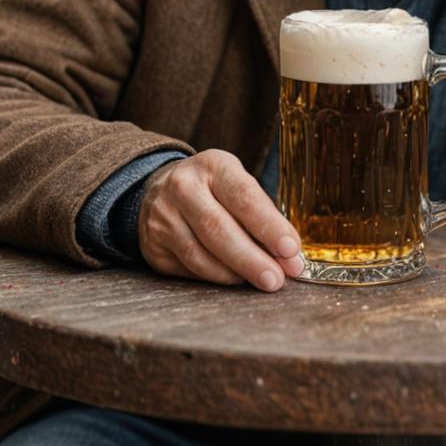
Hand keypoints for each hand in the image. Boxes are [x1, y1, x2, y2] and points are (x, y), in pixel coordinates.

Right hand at [139, 149, 303, 290]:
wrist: (160, 189)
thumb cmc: (214, 188)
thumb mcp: (237, 184)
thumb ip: (261, 215)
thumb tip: (288, 256)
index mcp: (213, 165)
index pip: (244, 197)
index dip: (269, 226)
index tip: (291, 249)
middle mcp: (183, 187)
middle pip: (218, 229)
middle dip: (252, 259)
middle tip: (277, 279)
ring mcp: (163, 217)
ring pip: (200, 255)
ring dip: (235, 274)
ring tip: (261, 280)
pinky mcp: (154, 246)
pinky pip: (188, 268)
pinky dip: (216, 277)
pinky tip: (235, 277)